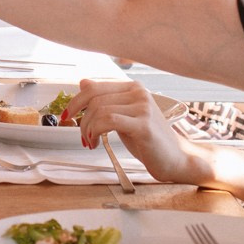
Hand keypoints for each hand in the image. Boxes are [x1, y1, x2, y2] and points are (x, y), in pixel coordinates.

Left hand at [60, 79, 210, 187]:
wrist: (176, 160)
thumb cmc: (149, 141)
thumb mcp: (124, 118)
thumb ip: (107, 101)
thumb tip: (83, 83)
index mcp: (133, 88)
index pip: (94, 87)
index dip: (76, 101)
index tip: (66, 116)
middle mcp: (139, 93)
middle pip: (94, 99)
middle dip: (82, 120)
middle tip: (83, 137)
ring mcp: (143, 107)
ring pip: (100, 111)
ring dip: (88, 129)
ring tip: (91, 142)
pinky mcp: (144, 125)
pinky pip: (109, 121)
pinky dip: (96, 131)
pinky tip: (97, 143)